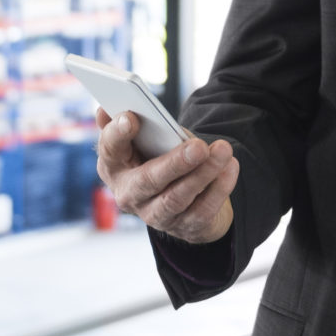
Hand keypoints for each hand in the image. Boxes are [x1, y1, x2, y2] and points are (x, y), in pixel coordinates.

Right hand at [94, 109, 237, 244]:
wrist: (184, 198)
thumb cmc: (159, 158)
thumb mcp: (148, 138)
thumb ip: (133, 124)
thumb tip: (105, 110)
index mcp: (114, 166)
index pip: (109, 150)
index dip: (117, 134)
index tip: (131, 118)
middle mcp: (129, 194)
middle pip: (148, 180)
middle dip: (175, 163)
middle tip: (198, 147)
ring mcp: (155, 215)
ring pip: (178, 197)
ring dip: (203, 173)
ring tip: (223, 150)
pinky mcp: (184, 226)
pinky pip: (203, 209)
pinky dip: (219, 188)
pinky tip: (230, 167)